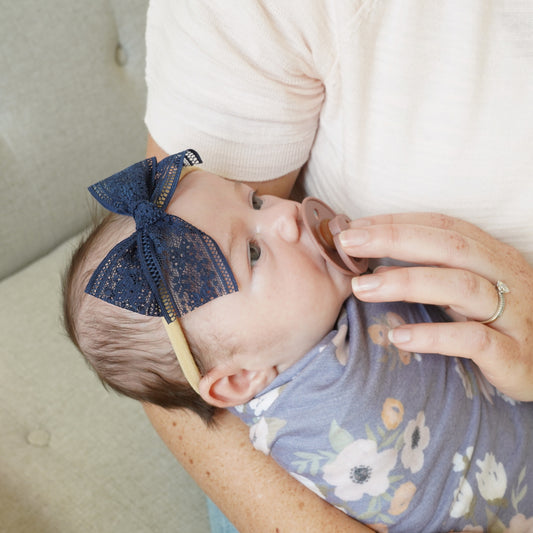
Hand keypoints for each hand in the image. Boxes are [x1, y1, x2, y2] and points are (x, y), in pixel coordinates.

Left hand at [339, 213, 532, 400]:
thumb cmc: (500, 323)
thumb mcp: (469, 290)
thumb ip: (432, 273)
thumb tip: (376, 264)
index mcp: (491, 255)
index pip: (441, 226)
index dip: (397, 222)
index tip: (354, 226)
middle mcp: (506, 276)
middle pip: (448, 247)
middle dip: (394, 240)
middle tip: (348, 243)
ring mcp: (513, 315)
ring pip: (461, 286)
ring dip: (406, 282)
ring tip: (363, 287)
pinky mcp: (514, 354)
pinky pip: (475, 339)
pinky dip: (434, 335)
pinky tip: (399, 336)